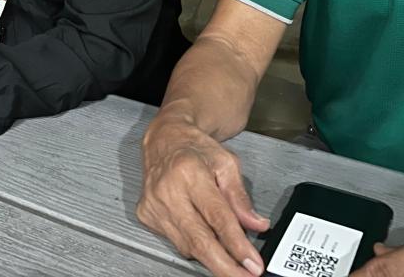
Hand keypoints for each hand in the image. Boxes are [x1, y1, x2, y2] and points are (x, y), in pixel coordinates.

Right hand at [137, 114, 269, 275]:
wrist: (165, 138)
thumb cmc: (195, 147)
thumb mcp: (226, 163)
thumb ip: (240, 197)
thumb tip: (256, 224)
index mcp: (189, 172)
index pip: (217, 217)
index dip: (237, 244)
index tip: (253, 264)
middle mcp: (167, 190)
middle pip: (199, 239)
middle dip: (224, 265)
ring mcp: (153, 204)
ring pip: (187, 245)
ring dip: (212, 256)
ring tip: (230, 258)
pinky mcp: (146, 215)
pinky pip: (176, 241)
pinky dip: (193, 244)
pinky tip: (203, 235)